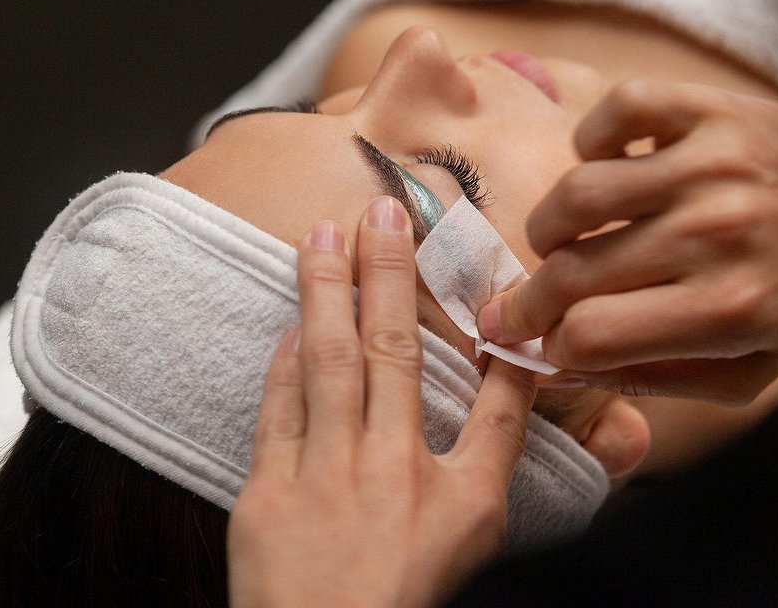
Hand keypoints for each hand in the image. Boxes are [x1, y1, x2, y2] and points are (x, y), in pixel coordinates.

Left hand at [228, 196, 536, 607]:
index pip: (496, 400)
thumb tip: (510, 375)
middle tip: (384, 207)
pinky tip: (290, 320)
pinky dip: (284, 361)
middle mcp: (393, 475)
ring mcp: (325, 480)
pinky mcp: (267, 494)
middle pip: (396, 353)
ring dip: (327, 291)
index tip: (482, 263)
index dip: (492, 326)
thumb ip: (493, 449)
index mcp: (458, 494)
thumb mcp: (473, 533)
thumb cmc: (402, 596)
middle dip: (391, 274)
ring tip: (324, 232)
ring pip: (329, 364)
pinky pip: (277, 412)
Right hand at [477, 80, 777, 403]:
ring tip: (556, 241)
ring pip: (577, 194)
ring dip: (548, 226)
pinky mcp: (706, 109)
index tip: (532, 342)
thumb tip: (558, 370)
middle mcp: (716, 234)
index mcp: (730, 310)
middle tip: (518, 305)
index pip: (593, 336)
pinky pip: (613, 114)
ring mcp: (709, 164)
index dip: (546, 346)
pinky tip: (603, 166)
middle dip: (528, 300)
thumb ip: (653, 378)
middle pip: (573, 272)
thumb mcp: (747, 370)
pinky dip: (590, 140)